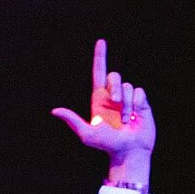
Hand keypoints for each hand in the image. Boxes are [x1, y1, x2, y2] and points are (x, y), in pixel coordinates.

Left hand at [51, 39, 154, 187]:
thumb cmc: (107, 145)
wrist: (128, 152)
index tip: (101, 41)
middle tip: (116, 105)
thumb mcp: (87, 134)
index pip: (99, 72)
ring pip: (127, 86)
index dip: (100, 56)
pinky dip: (136, 104)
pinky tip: (135, 116)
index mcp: (99, 98)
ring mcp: (127, 99)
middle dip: (115, 88)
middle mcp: (113, 96)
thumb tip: (54, 111)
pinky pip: (139, 92)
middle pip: (114, 76)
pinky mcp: (141, 103)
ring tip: (125, 120)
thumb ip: (72, 120)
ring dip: (126, 104)